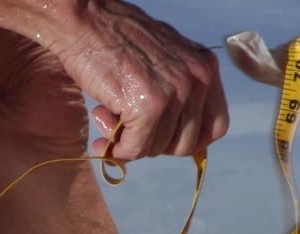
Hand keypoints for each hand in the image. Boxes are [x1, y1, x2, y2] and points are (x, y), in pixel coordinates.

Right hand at [42, 0, 228, 161]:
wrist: (85, 19)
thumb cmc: (115, 37)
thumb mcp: (161, 60)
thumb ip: (176, 90)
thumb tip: (171, 133)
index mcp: (205, 67)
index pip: (215, 127)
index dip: (186, 140)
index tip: (162, 138)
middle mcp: (197, 79)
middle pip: (185, 144)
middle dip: (154, 144)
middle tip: (128, 128)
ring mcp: (175, 93)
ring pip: (157, 149)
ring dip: (128, 142)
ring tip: (107, 115)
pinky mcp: (148, 106)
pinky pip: (135, 148)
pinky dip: (115, 147)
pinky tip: (100, 127)